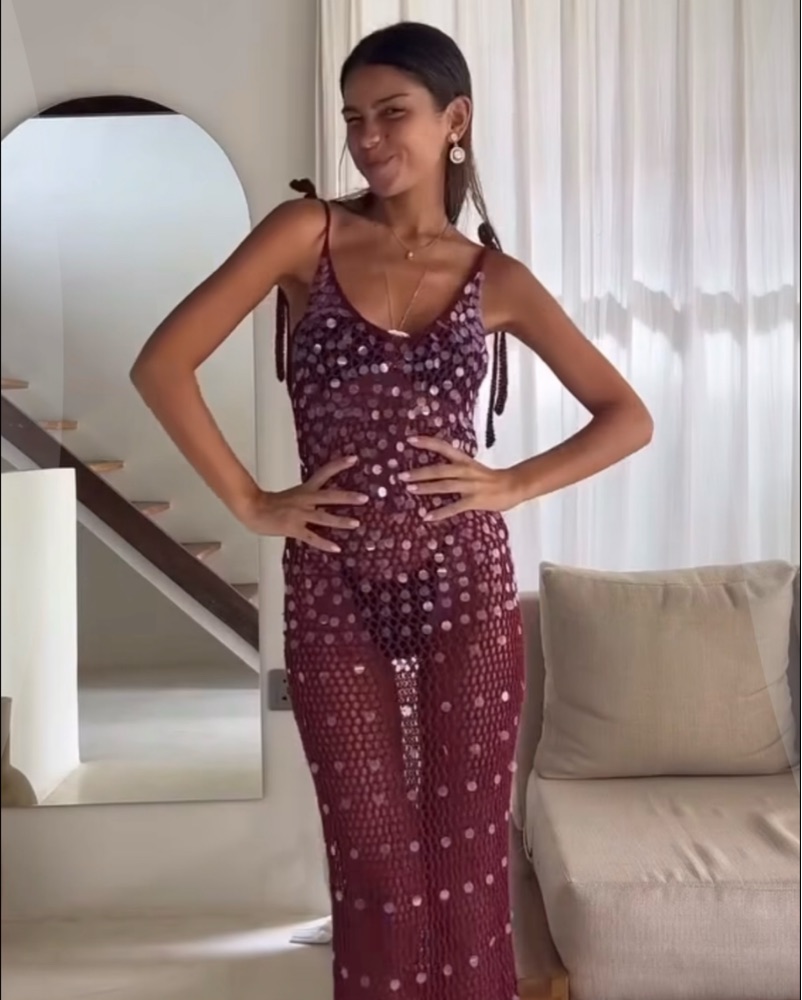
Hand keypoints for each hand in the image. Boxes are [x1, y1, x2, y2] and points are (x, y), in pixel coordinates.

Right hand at [233, 455, 367, 552]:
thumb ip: (309, 501)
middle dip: (347, 497)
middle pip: (329, 496)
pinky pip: (312, 537)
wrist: (252, 509)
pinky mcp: (293, 528)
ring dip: (340, 521)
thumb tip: (325, 507)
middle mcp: (305, 500)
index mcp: (305, 490)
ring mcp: (299, 514)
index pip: (324, 473)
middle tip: (365, 498)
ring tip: (356, 523)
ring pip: (323, 517)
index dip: (339, 465)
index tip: (354, 458)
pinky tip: (337, 548)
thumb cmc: (270, 504)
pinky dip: (325, 543)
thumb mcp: (293, 497)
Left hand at [401, 436, 522, 522]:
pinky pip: (454, 507)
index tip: (409, 440)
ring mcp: (470, 486)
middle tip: (401, 475)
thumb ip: (455, 468)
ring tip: (410, 490)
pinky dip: (440, 512)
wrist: (513, 486)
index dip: (427, 442)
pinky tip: (427, 517)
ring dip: (426, 488)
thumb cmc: (490, 478)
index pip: (444, 448)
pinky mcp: (474, 500)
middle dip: (420, 472)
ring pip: (445, 486)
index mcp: (464, 460)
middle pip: (439, 470)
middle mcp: (465, 471)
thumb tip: (434, 470)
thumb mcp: (472, 467)